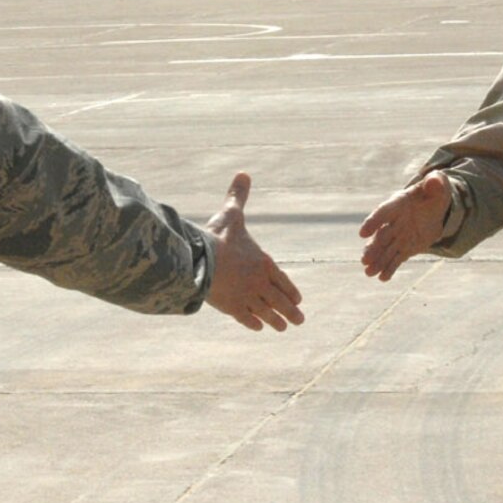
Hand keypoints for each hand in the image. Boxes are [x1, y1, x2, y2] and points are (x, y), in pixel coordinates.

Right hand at [204, 172, 303, 331]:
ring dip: (275, 321)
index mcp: (263, 262)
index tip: (298, 300)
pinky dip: (253, 322)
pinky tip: (258, 328)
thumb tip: (243, 173)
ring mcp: (246, 296)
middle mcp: (259, 282)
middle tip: (300, 321)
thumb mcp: (232, 214)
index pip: (282, 280)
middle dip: (290, 311)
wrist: (202, 258)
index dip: (290, 291)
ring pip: (266, 312)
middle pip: (279, 300)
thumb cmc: (218, 236)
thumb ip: (239, 196)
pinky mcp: (231, 307)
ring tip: (283, 328)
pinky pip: (245, 317)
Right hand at [358, 173, 449, 281]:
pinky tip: (383, 278)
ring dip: (377, 261)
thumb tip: (434, 180)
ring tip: (369, 272)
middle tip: (365, 260)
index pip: (383, 213)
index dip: (373, 222)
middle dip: (373, 248)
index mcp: (397, 204)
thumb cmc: (433, 193)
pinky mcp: (405, 248)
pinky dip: (389, 268)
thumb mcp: (438, 185)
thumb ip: (435, 182)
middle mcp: (393, 222)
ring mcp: (398, 237)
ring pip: (385, 250)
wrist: (435, 208)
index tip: (363, 233)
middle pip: (381, 236)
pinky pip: (396, 259)